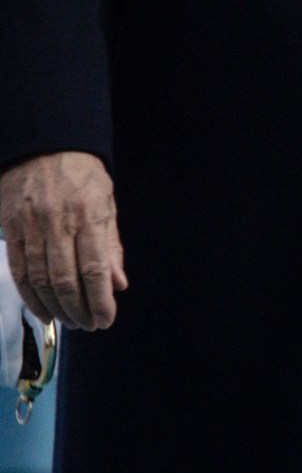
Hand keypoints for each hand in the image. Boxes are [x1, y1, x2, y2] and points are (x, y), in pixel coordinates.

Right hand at [0, 152, 126, 330]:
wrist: (43, 146)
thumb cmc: (82, 175)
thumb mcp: (106, 202)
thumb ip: (111, 245)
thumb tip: (118, 283)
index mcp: (88, 215)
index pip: (94, 268)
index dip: (100, 299)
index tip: (107, 319)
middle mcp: (58, 224)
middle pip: (66, 280)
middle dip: (79, 309)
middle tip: (90, 326)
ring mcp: (31, 228)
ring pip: (41, 280)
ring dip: (56, 308)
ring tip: (71, 322)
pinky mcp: (11, 230)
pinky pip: (20, 271)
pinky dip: (31, 297)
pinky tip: (44, 311)